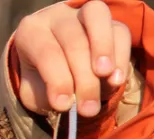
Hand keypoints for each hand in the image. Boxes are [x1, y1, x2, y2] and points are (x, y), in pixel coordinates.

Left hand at [13, 0, 131, 117]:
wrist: (60, 70)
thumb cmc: (43, 82)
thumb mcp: (34, 92)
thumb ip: (45, 96)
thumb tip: (67, 103)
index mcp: (32, 31)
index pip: (46, 53)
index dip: (57, 80)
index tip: (63, 106)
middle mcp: (57, 17)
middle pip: (73, 41)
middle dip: (83, 79)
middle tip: (87, 109)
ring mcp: (84, 14)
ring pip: (97, 19)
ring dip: (104, 49)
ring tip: (107, 79)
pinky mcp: (110, 21)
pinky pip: (120, 31)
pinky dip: (121, 56)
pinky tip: (116, 80)